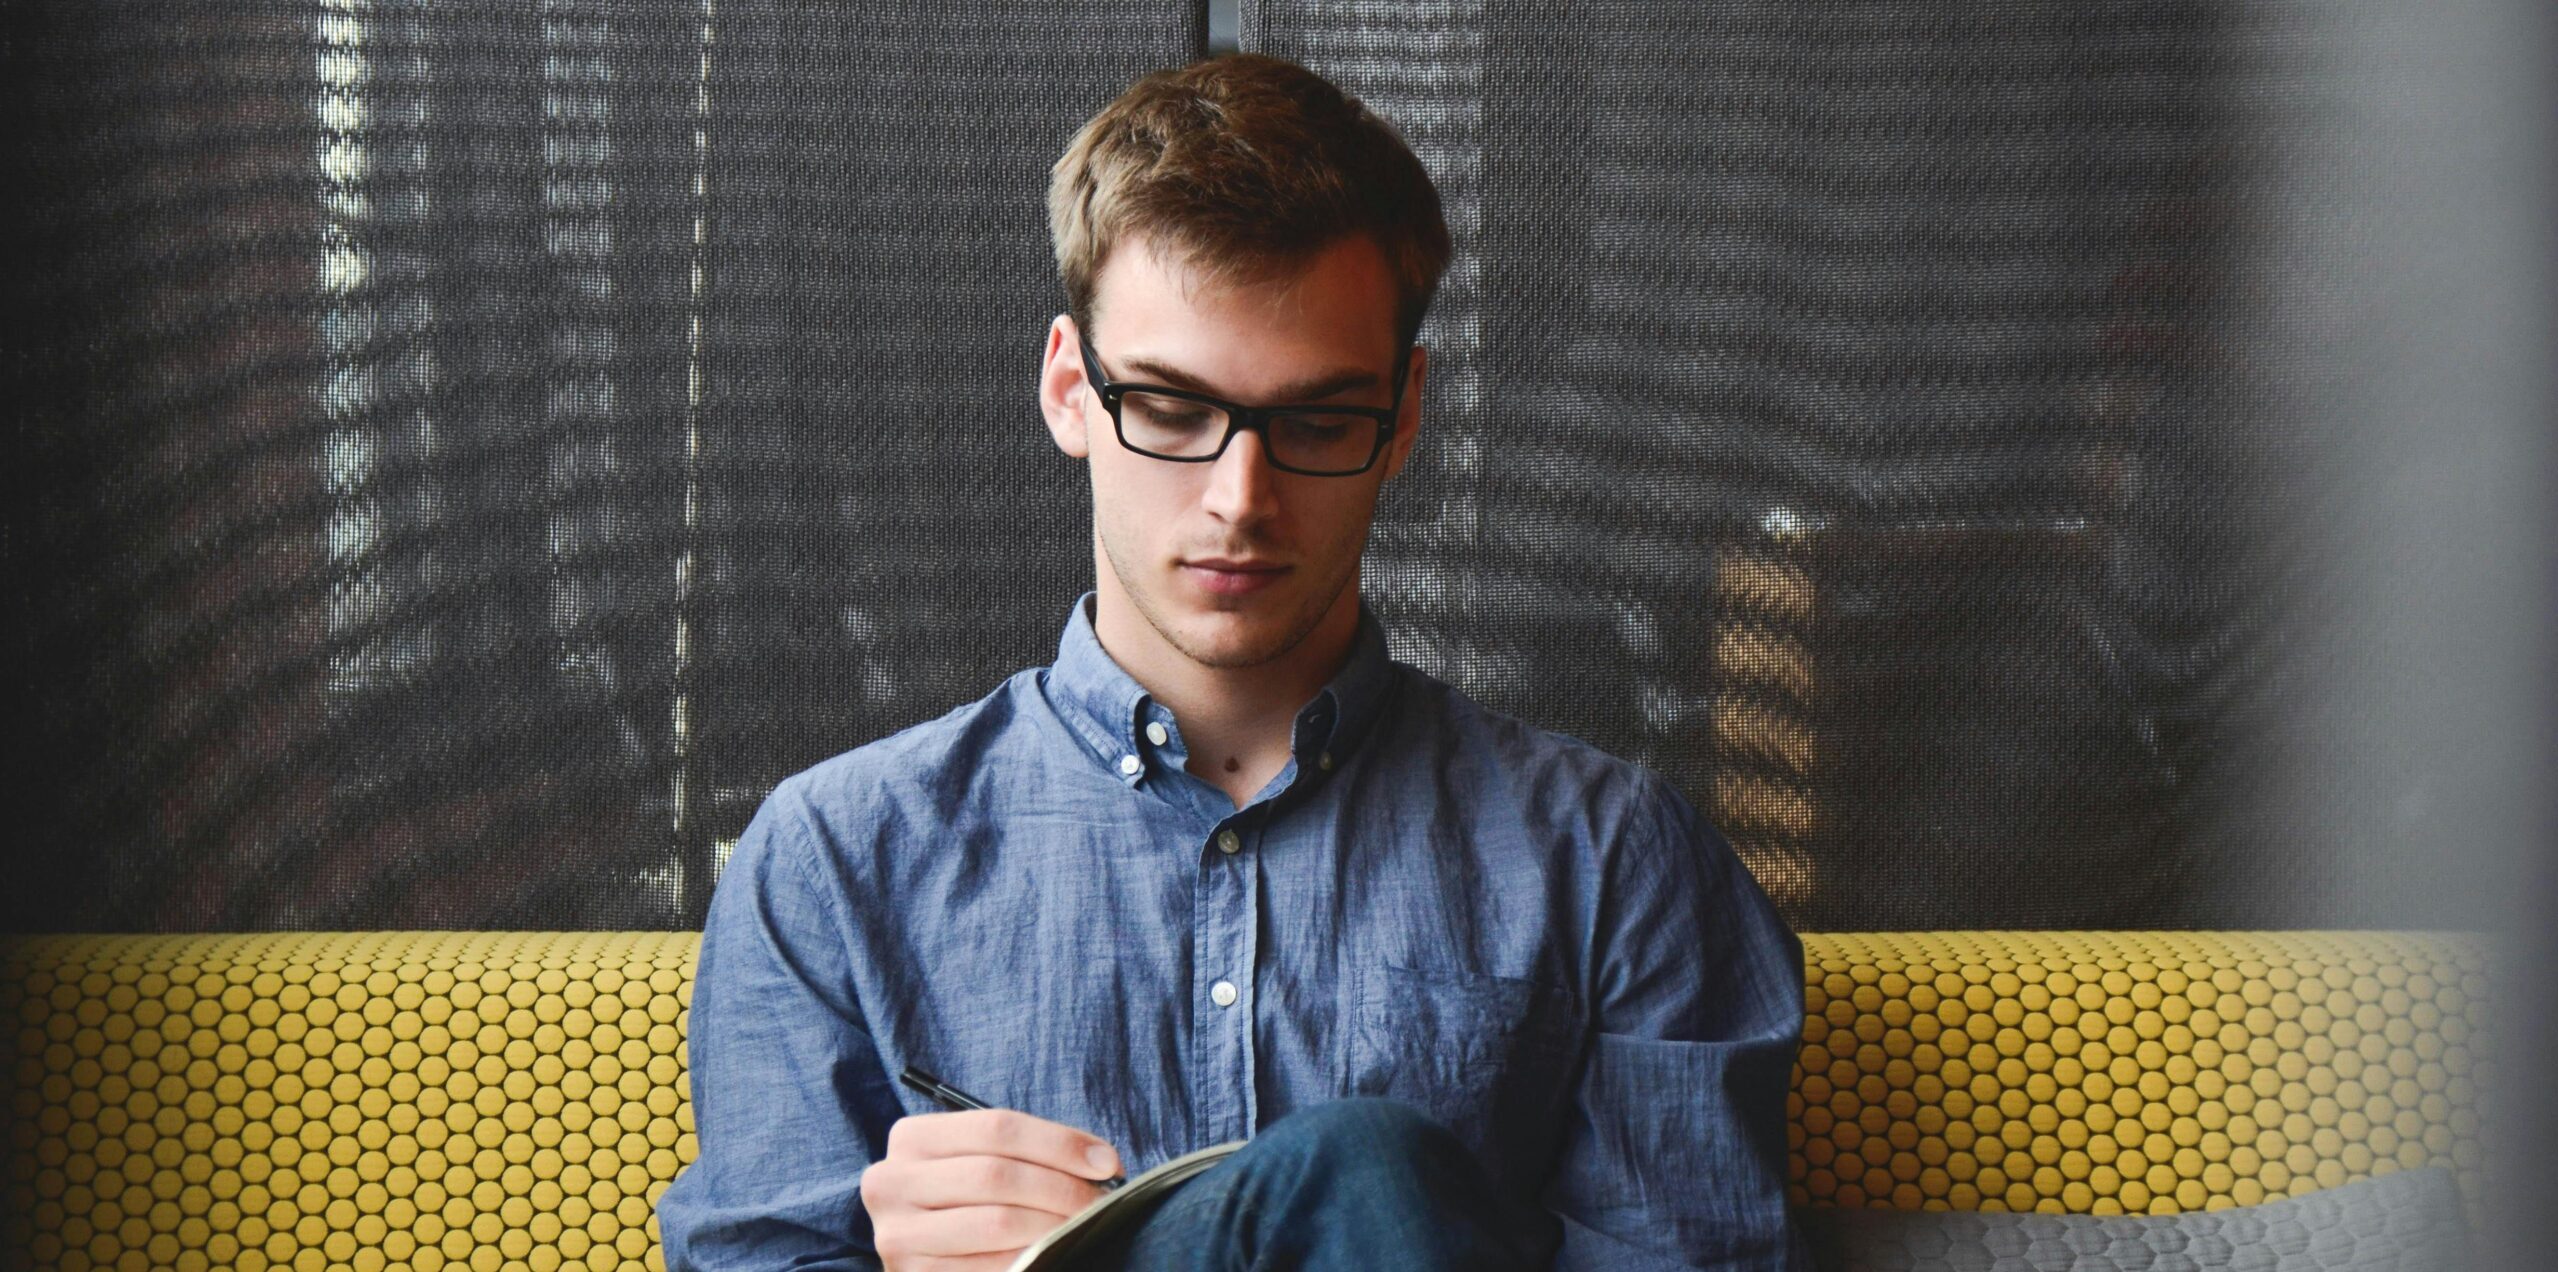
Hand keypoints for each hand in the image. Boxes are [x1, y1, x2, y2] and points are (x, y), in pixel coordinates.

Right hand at [861, 1108, 1124, 1270]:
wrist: (926, 1250)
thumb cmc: (966, 1199)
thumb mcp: (981, 1161)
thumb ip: (1027, 1153)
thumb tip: (1102, 1162)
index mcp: (911, 1138)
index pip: (997, 1127)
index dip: (1059, 1143)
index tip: (1107, 1162)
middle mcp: (890, 1182)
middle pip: (997, 1175)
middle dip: (1062, 1187)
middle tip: (1100, 1201)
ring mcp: (897, 1235)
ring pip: (996, 1222)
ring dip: (1052, 1226)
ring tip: (1083, 1226)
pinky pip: (989, 1266)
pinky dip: (1030, 1258)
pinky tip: (1053, 1255)